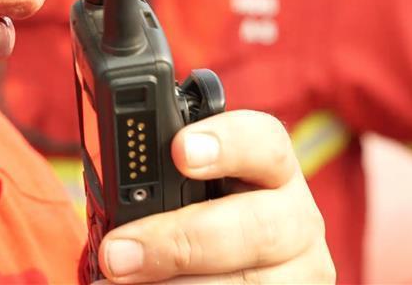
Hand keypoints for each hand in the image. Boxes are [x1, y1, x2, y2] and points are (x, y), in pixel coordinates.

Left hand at [95, 110, 334, 283]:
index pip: (265, 141)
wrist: (226, 271)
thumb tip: (110, 196)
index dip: (226, 142)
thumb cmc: (196, 222)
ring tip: (120, 284)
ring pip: (246, 283)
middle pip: (256, 226)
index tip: (180, 151)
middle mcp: (297, 217)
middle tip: (118, 255)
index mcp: (272, 170)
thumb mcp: (188, 193)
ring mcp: (301, 268)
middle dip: (179, 241)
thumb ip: (165, 185)